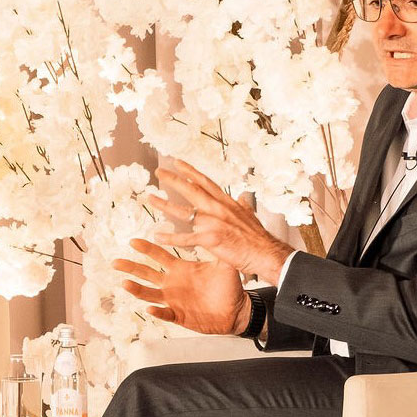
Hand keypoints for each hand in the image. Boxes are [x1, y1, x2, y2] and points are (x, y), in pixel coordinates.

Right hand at [114, 239, 248, 335]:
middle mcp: (172, 283)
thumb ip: (218, 246)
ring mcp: (174, 300)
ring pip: (150, 294)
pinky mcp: (179, 315)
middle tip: (115, 262)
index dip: (146, 249)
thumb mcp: (223, 264)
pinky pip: (165, 313)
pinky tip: (151, 308)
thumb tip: (220, 224)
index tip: (133, 240)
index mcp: (180, 269)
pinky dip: (158, 311)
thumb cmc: (228, 286)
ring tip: (125, 283)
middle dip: (131, 267)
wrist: (237, 309)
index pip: (159, 256)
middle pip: (146, 274)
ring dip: (137, 289)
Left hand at [147, 158, 292, 283]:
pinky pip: (186, 238)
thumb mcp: (251, 216)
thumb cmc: (259, 239)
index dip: (191, 171)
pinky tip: (158, 235)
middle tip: (159, 171)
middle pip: (192, 190)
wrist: (266, 254)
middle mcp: (219, 209)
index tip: (178, 162)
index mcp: (227, 203)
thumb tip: (242, 196)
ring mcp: (214, 223)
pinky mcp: (211, 239)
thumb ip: (243, 206)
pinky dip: (171, 237)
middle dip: (174, 179)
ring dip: (165, 204)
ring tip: (149, 198)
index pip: (206, 182)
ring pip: (184, 211)